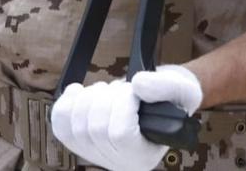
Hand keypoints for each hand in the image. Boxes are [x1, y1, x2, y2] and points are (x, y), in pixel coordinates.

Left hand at [51, 65, 202, 170]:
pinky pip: (60, 126)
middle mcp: (115, 162)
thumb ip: (166, 86)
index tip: (135, 90)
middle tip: (124, 88)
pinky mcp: (78, 143)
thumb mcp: (185, 91)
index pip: (119, 134)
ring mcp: (94, 155)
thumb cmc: (174, 100)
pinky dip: (64, 105)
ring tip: (109, 90)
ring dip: (89, 98)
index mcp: (143, 156)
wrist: (161, 104)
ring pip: (75, 126)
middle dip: (107, 97)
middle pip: (94, 128)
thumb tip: (138, 82)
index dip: (123, 104)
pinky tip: (78, 91)